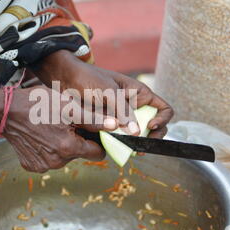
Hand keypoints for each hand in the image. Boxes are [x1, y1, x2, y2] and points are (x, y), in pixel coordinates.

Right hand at [0, 86, 116, 172]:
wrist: (5, 111)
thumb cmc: (38, 104)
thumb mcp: (69, 107)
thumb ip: (93, 120)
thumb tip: (116, 126)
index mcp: (69, 149)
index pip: (98, 154)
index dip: (98, 141)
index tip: (91, 130)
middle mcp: (57, 162)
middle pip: (81, 155)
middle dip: (79, 141)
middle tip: (68, 123)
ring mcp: (43, 166)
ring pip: (65, 157)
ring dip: (64, 144)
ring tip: (54, 127)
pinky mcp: (32, 166)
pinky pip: (50, 159)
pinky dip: (49, 149)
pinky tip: (42, 135)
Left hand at [37, 50, 173, 138]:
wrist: (65, 80)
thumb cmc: (89, 79)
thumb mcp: (109, 92)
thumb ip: (124, 111)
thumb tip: (137, 132)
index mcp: (140, 94)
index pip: (163, 109)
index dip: (163, 119)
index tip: (151, 127)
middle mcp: (134, 107)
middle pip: (153, 127)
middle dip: (150, 137)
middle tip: (140, 146)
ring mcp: (121, 118)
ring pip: (135, 136)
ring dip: (134, 143)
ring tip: (129, 151)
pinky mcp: (108, 126)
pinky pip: (118, 138)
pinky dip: (119, 145)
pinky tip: (114, 148)